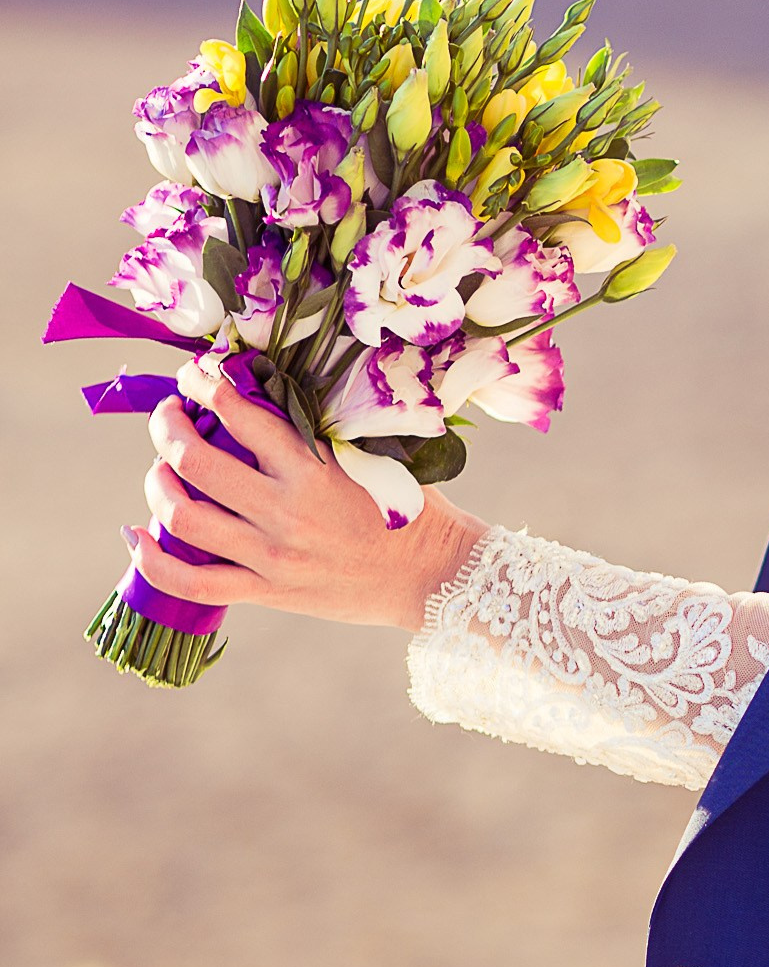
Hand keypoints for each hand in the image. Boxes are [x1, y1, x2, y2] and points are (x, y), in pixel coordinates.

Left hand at [133, 361, 485, 633]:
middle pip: (196, 463)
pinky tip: (135, 537)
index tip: (194, 374)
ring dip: (157, 485)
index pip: (241, 415)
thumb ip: (321, 432)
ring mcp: (274, 557)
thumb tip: (266, 393)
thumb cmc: (411, 509)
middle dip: (166, 428)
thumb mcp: (373, 456)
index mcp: (315, 469)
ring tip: (159, 469)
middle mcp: (288, 512)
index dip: (205, 385)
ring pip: (184, 519)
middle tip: (167, 415)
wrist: (434, 577)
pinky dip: (153, 560)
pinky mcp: (269, 592)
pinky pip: (193, 582)